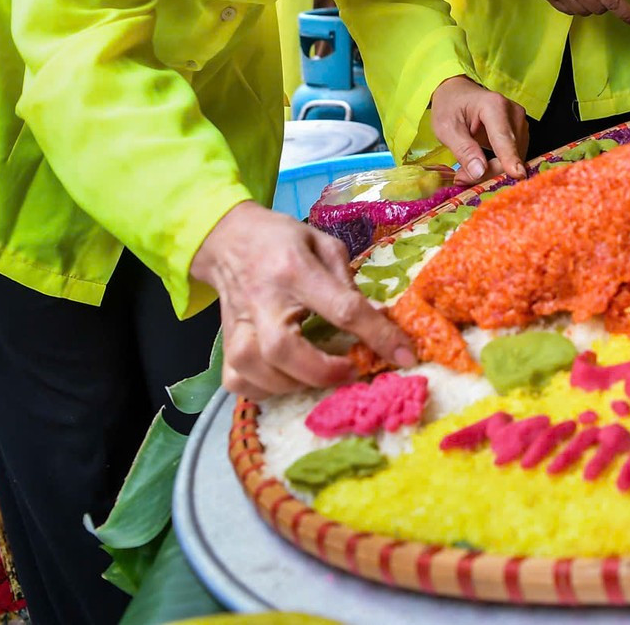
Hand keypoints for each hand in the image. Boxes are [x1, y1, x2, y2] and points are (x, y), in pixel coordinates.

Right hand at [191, 200, 417, 398]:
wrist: (229, 239)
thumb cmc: (284, 241)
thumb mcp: (325, 245)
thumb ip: (348, 282)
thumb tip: (376, 321)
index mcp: (295, 269)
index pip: (341, 308)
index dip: (377, 335)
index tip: (403, 355)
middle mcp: (263, 300)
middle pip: (284, 349)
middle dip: (323, 371)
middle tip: (351, 371)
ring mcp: (239, 324)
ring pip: (257, 370)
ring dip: (295, 384)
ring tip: (320, 376)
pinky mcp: (226, 342)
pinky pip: (237, 381)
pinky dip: (263, 391)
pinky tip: (285, 380)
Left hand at [429, 75, 526, 181]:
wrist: (458, 93)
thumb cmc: (451, 107)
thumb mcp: (446, 128)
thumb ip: (464, 150)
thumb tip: (480, 172)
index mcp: (495, 106)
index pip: (504, 138)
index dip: (509, 159)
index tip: (517, 176)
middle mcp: (514, 112)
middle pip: (511, 152)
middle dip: (490, 171)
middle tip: (461, 178)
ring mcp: (521, 122)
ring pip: (514, 158)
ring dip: (493, 171)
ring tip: (467, 171)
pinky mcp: (521, 132)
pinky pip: (514, 157)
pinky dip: (498, 166)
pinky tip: (481, 165)